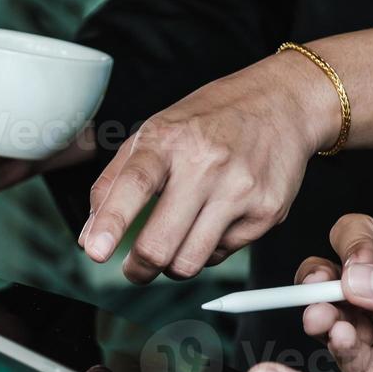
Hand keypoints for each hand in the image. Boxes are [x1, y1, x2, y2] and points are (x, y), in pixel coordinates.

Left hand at [77, 51, 339, 282]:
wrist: (284, 103)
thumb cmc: (210, 121)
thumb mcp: (153, 134)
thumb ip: (113, 183)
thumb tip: (88, 238)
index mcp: (169, 140)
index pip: (136, 184)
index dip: (112, 222)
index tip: (96, 251)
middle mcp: (206, 164)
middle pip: (161, 243)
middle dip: (138, 268)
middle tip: (134, 269)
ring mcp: (240, 190)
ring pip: (189, 262)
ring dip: (172, 265)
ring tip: (174, 244)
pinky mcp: (267, 212)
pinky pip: (222, 255)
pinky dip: (209, 248)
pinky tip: (216, 219)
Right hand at [299, 214, 372, 371]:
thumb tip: (360, 277)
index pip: (371, 240)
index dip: (356, 245)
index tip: (358, 266)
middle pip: (338, 275)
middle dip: (321, 276)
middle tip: (323, 287)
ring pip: (331, 315)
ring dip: (320, 312)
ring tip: (322, 318)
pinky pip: (342, 357)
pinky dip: (335, 346)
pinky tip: (342, 340)